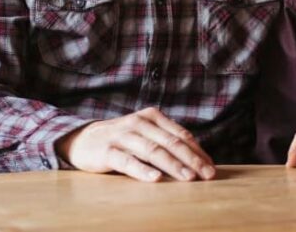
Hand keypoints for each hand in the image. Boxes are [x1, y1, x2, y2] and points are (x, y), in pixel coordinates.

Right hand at [56, 107, 216, 181]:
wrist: (83, 139)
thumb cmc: (122, 139)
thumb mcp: (145, 134)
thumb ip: (166, 141)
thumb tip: (197, 159)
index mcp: (153, 117)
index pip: (181, 135)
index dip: (198, 152)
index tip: (211, 168)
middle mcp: (140, 123)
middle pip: (171, 143)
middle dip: (192, 160)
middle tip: (208, 175)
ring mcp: (123, 136)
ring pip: (153, 151)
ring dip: (173, 165)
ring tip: (188, 178)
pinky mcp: (108, 151)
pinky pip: (128, 161)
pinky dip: (142, 170)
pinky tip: (155, 179)